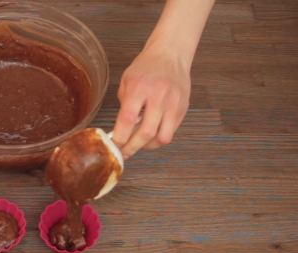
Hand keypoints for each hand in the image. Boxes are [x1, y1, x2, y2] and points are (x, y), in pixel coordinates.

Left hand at [111, 44, 190, 158]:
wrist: (171, 54)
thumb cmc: (146, 67)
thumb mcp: (127, 80)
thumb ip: (124, 104)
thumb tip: (121, 130)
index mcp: (140, 87)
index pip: (128, 118)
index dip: (120, 136)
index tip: (114, 144)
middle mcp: (159, 96)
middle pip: (146, 132)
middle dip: (132, 147)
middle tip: (123, 153)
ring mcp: (173, 103)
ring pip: (162, 137)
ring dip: (148, 146)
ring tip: (138, 145)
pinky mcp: (183, 108)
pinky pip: (171, 132)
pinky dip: (159, 138)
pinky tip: (150, 135)